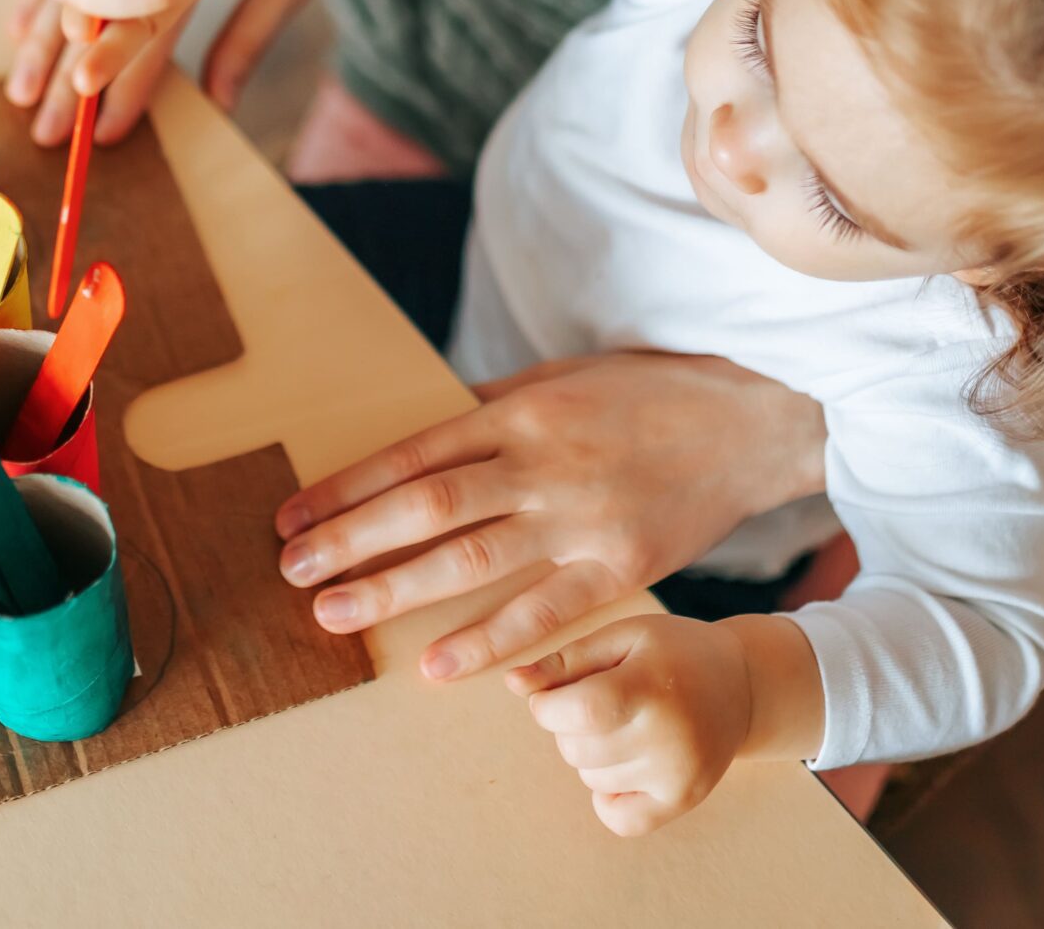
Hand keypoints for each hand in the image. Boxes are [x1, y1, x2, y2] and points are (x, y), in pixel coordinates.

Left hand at [274, 354, 829, 680]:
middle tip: (293, 575)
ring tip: (336, 616)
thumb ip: (494, 405)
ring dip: (396, 590)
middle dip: (350, 542)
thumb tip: (428, 422)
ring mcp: (580, 516)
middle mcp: (541, 462)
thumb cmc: (649, 393)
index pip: (411, 455)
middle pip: (426, 507)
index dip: (345, 489)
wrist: (751, 420)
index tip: (292, 519)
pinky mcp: (620, 564)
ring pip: (471, 559)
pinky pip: (545, 611)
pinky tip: (438, 667)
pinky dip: (490, 641)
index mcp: (517, 411)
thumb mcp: (564, 376)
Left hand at [508, 613, 816, 835]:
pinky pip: (617, 819)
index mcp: (652, 685)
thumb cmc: (671, 653)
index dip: (547, 706)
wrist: (742, 685)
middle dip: (570, 726)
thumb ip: (565, 661)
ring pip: (590, 780)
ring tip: (626, 726)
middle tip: (605, 703)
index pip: (578, 711)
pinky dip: (608, 796)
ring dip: (592, 755)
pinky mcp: (683, 802)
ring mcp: (679, 775)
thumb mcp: (622, 638)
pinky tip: (627, 763)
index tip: (552, 694)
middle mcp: (670, 737)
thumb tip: (513, 684)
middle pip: (576, 748)